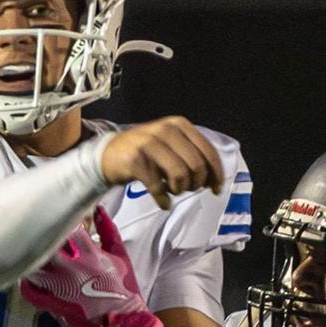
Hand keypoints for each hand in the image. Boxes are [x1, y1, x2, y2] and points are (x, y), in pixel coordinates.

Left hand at [21, 207, 166, 326]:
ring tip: (30, 257)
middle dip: (39, 239)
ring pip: (34, 267)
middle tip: (36, 236)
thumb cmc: (125, 289)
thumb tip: (99, 209)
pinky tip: (29, 280)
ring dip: (31, 261)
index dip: (57, 221)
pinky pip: (31, 293)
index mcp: (90, 253)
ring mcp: (62, 287)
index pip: (65, 227)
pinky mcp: (56, 305)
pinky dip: (26, 285)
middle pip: (45, 245)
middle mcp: (74, 268)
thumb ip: (109, 230)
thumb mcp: (121, 255)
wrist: (127, 323)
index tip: (54, 220)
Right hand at [100, 116, 223, 208]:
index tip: (216, 189)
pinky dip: (163, 199)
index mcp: (179, 125)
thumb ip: (193, 156)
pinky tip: (163, 202)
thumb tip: (213, 180)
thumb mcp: (172, 145)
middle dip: (196, 183)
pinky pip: (158, 187)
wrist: (110, 154)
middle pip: (196, 165)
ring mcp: (149, 144)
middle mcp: (166, 130)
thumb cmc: (147, 152)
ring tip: (172, 190)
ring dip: (179, 189)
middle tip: (187, 189)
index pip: (208, 151)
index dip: (216, 173)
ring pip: (180, 175)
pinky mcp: (135, 161)